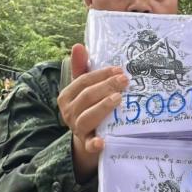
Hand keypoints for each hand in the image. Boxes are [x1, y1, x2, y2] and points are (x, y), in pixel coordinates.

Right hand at [58, 43, 128, 181]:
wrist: (87, 139)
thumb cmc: (88, 107)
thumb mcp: (84, 89)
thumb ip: (81, 69)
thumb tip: (78, 46)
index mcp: (67, 96)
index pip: (83, 81)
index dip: (101, 75)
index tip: (119, 70)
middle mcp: (69, 112)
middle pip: (87, 97)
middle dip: (106, 87)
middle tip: (125, 80)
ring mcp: (77, 129)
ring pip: (87, 117)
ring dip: (102, 107)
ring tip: (118, 99)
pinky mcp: (87, 145)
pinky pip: (89, 145)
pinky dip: (94, 144)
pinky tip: (102, 142)